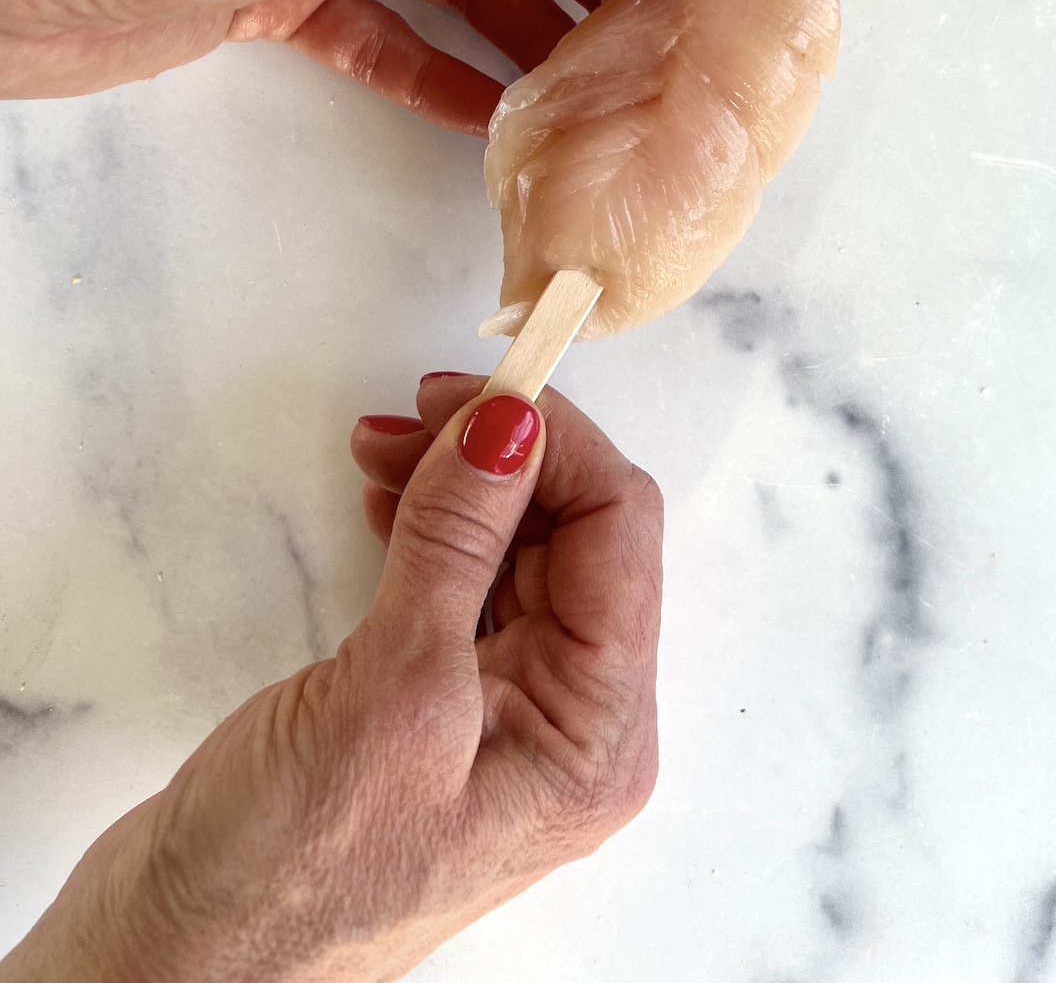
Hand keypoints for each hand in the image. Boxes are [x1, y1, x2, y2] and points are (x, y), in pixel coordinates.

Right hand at [0, 378, 662, 982]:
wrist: (181, 960)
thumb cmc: (291, 872)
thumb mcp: (393, 693)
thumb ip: (458, 544)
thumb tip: (511, 424)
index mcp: (598, 733)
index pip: (618, 535)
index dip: (557, 446)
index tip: (482, 387)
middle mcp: (570, 717)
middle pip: (574, 534)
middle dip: (501, 455)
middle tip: (414, 410)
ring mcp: (505, 708)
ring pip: (516, 547)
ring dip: (458, 480)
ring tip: (382, 444)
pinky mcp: (441, 699)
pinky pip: (463, 580)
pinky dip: (428, 523)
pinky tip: (384, 496)